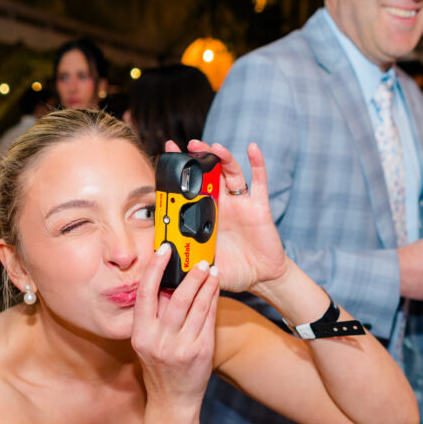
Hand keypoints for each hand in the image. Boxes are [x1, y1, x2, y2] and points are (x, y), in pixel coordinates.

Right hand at [131, 245, 219, 410]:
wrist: (172, 400)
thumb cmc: (159, 368)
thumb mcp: (147, 343)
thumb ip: (154, 316)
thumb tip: (167, 282)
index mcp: (141, 335)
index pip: (146, 294)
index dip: (155, 269)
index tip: (164, 250)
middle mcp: (159, 341)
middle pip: (178, 297)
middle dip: (191, 275)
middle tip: (200, 260)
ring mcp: (181, 347)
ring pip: (197, 306)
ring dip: (206, 284)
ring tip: (212, 270)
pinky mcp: (201, 352)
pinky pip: (209, 319)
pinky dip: (213, 301)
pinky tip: (215, 289)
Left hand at [168, 139, 288, 292]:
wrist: (261, 278)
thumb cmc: (231, 270)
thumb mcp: (202, 267)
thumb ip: (184, 263)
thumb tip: (161, 263)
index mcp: (203, 216)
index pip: (188, 188)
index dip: (178, 172)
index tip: (167, 152)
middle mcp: (220, 204)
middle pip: (208, 174)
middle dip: (198, 157)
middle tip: (188, 145)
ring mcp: (239, 203)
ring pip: (230, 173)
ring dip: (222, 157)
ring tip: (213, 146)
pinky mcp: (258, 206)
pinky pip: (259, 181)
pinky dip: (257, 163)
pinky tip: (252, 148)